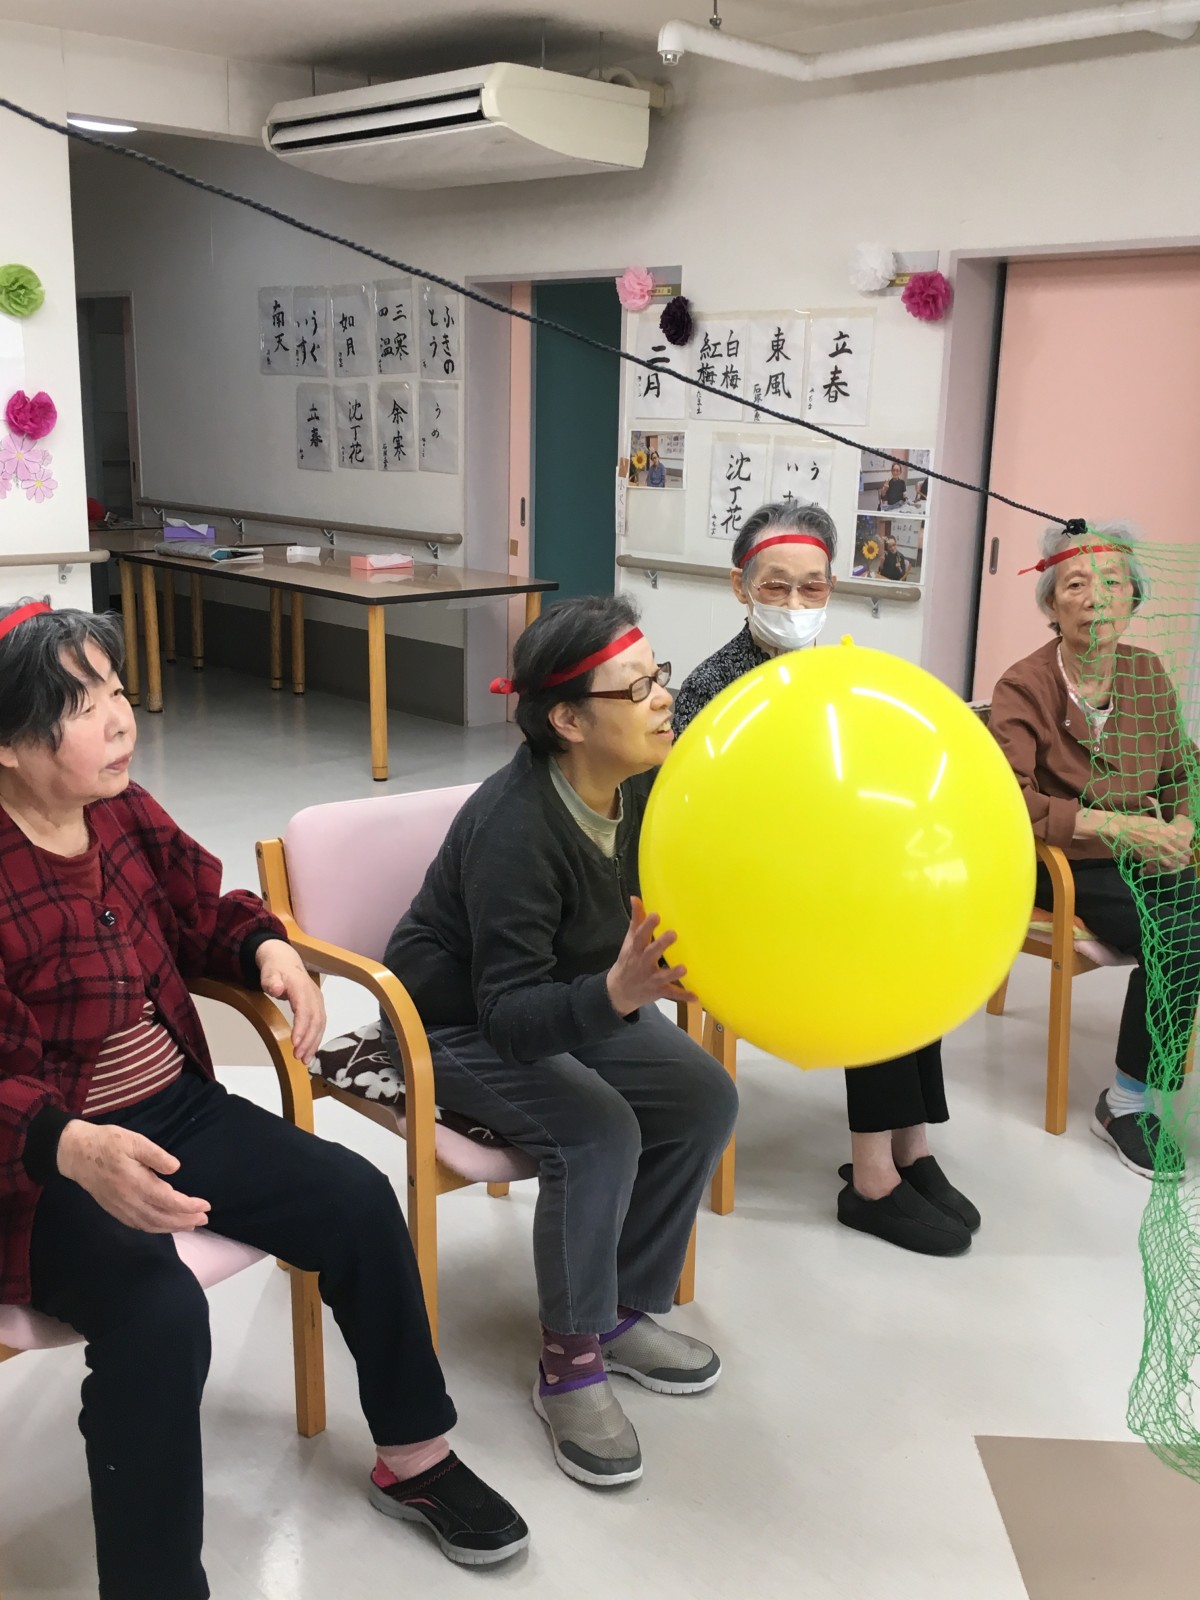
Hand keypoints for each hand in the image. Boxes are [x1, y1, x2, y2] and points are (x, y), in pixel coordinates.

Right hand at [56, 1121, 209, 1232]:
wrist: (75, 1154)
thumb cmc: (107, 1142)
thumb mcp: (134, 1140)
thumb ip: (155, 1155)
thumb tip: (176, 1168)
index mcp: (136, 1183)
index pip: (168, 1201)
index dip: (189, 1206)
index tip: (206, 1206)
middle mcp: (129, 1201)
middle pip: (162, 1218)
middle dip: (185, 1220)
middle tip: (205, 1219)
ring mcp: (120, 1208)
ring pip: (150, 1224)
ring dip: (172, 1227)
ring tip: (191, 1225)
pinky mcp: (114, 1210)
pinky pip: (138, 1225)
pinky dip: (155, 1228)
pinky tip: (165, 1226)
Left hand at [255, 939, 325, 1062]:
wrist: (284, 960)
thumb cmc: (275, 969)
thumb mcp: (269, 973)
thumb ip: (272, 981)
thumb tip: (277, 988)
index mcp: (301, 987)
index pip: (305, 1009)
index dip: (302, 1027)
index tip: (296, 1043)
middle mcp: (313, 994)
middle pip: (316, 1020)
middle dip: (309, 1040)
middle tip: (299, 1057)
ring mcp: (317, 1000)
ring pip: (320, 1024)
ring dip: (314, 1043)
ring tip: (304, 1060)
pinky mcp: (317, 1006)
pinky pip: (320, 1024)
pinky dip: (316, 1038)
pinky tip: (310, 1051)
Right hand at [606, 896, 696, 1016]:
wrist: (619, 991)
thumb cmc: (629, 960)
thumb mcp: (629, 941)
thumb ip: (636, 920)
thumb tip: (636, 897)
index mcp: (635, 949)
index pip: (640, 936)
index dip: (647, 925)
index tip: (657, 914)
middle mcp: (642, 964)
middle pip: (650, 954)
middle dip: (660, 945)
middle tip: (673, 934)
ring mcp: (650, 979)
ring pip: (662, 977)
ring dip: (672, 973)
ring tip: (684, 968)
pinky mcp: (658, 992)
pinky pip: (671, 994)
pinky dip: (683, 996)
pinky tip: (696, 996)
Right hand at [1108, 814, 1193, 873]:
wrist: (1122, 828)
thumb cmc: (1139, 823)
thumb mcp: (1157, 822)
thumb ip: (1170, 829)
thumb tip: (1183, 834)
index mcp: (1166, 832)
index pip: (1182, 844)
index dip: (1187, 850)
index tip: (1189, 853)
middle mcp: (1162, 842)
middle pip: (1178, 855)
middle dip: (1183, 859)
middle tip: (1185, 861)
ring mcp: (1154, 850)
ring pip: (1169, 862)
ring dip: (1174, 865)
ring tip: (1176, 865)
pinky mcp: (1146, 856)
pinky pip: (1158, 864)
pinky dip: (1162, 867)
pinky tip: (1164, 867)